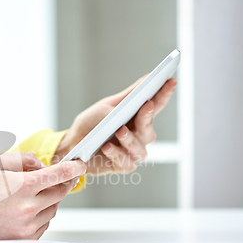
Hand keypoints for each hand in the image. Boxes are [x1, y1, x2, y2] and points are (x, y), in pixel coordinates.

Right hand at [0, 152, 86, 240]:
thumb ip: (25, 158)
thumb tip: (44, 166)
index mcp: (23, 185)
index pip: (59, 174)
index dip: (74, 167)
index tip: (81, 164)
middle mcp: (29, 206)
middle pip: (61, 192)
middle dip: (63, 182)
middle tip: (61, 177)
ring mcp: (28, 225)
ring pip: (54, 208)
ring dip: (49, 199)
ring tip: (31, 195)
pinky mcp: (26, 237)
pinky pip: (45, 223)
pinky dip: (42, 214)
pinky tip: (26, 209)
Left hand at [53, 77, 176, 174]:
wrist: (72, 144)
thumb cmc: (92, 125)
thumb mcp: (108, 106)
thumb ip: (129, 95)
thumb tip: (149, 77)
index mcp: (137, 119)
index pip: (155, 105)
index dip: (164, 94)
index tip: (171, 81)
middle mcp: (139, 136)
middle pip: (149, 128)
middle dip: (148, 117)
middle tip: (146, 105)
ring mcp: (132, 152)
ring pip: (139, 148)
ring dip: (129, 139)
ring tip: (120, 131)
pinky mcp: (122, 166)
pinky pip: (125, 161)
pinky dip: (116, 153)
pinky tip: (106, 146)